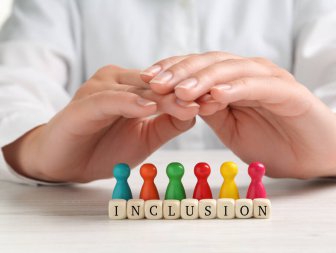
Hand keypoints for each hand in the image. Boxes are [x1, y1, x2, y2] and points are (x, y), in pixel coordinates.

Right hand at [3, 65, 198, 181]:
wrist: (66, 162)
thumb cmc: (104, 147)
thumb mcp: (145, 137)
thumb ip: (168, 123)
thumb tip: (195, 112)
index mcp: (132, 86)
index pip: (167, 86)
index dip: (192, 93)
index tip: (218, 102)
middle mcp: (116, 81)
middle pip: (157, 84)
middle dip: (185, 94)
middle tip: (212, 101)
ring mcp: (99, 89)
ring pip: (138, 89)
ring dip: (164, 98)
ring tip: (190, 105)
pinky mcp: (84, 103)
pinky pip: (110, 100)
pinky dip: (130, 103)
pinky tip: (148, 108)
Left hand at [141, 52, 335, 177]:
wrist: (314, 155)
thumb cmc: (272, 141)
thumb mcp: (230, 127)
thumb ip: (209, 110)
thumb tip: (180, 99)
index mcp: (233, 81)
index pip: (197, 68)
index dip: (171, 71)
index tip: (146, 80)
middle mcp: (249, 73)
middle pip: (210, 62)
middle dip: (180, 71)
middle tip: (154, 82)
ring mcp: (270, 80)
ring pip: (231, 69)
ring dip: (203, 78)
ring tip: (180, 90)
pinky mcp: (290, 92)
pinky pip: (259, 86)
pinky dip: (237, 88)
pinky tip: (217, 95)